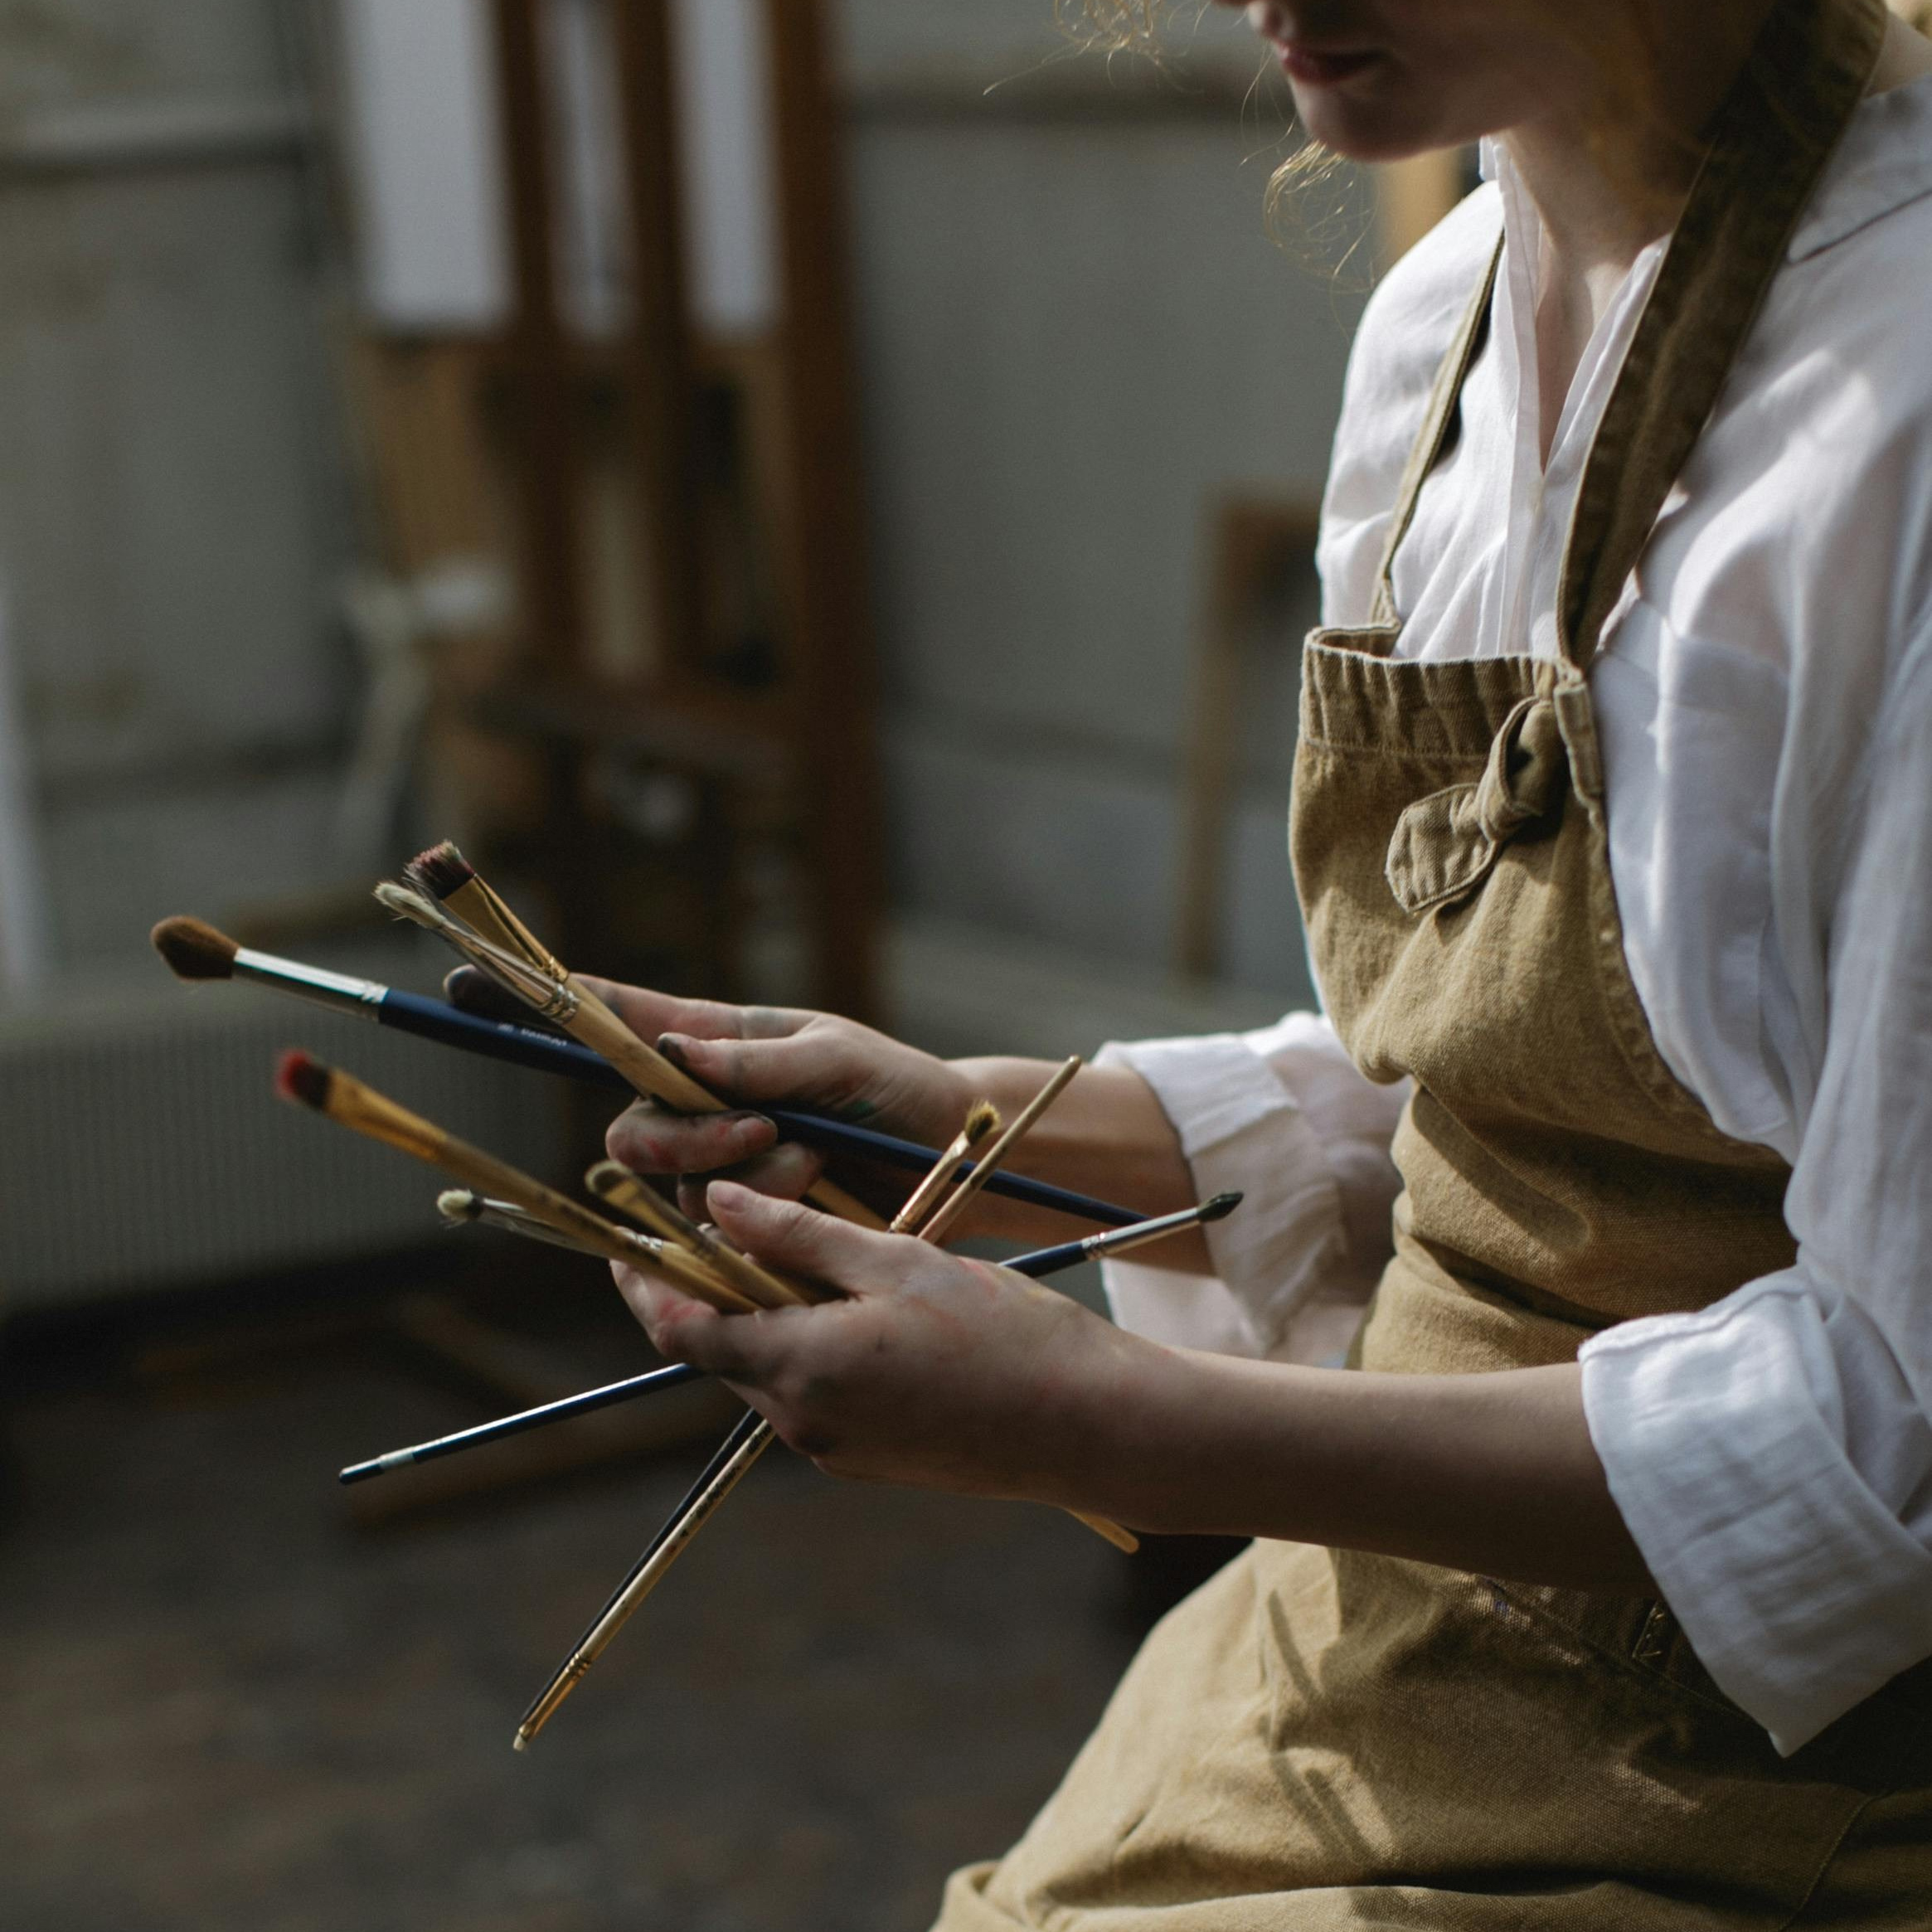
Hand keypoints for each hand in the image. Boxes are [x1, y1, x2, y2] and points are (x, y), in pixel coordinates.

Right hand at [446, 962, 969, 1214]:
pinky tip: (813, 1186)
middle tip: (761, 1130)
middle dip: (682, 1140)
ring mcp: (717, 1168)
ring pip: (672, 1187)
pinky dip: (763, 1208)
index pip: (613, 1019)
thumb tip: (672, 1055)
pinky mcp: (741, 1222)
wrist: (945, 1157)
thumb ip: (755, 1061)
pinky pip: (715, 1228)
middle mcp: (699, 1105)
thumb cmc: (894, 1089)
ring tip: (809, 1154)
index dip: (544, 1003)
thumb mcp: (832, 1059)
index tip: (470, 978)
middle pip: (628, 1132)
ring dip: (739, 1174)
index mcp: (712, 1042)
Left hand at [615, 1181, 1152, 1503]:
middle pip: (720, 1347)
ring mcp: (835, 1448)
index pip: (680, 1325)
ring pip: (768, 1368)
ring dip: (767, 1314)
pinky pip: (811, 1392)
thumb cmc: (999, 1332)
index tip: (625, 1235)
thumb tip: (718, 1205)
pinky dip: (808, 1345)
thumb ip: (797, 1232)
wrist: (1086, 1423)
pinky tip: (857, 1304)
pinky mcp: (869, 1458)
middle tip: (724, 1222)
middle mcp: (802, 1421)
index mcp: (799, 1368)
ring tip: (807, 1251)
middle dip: (711, 1287)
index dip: (643, 1277)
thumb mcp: (895, 1259)